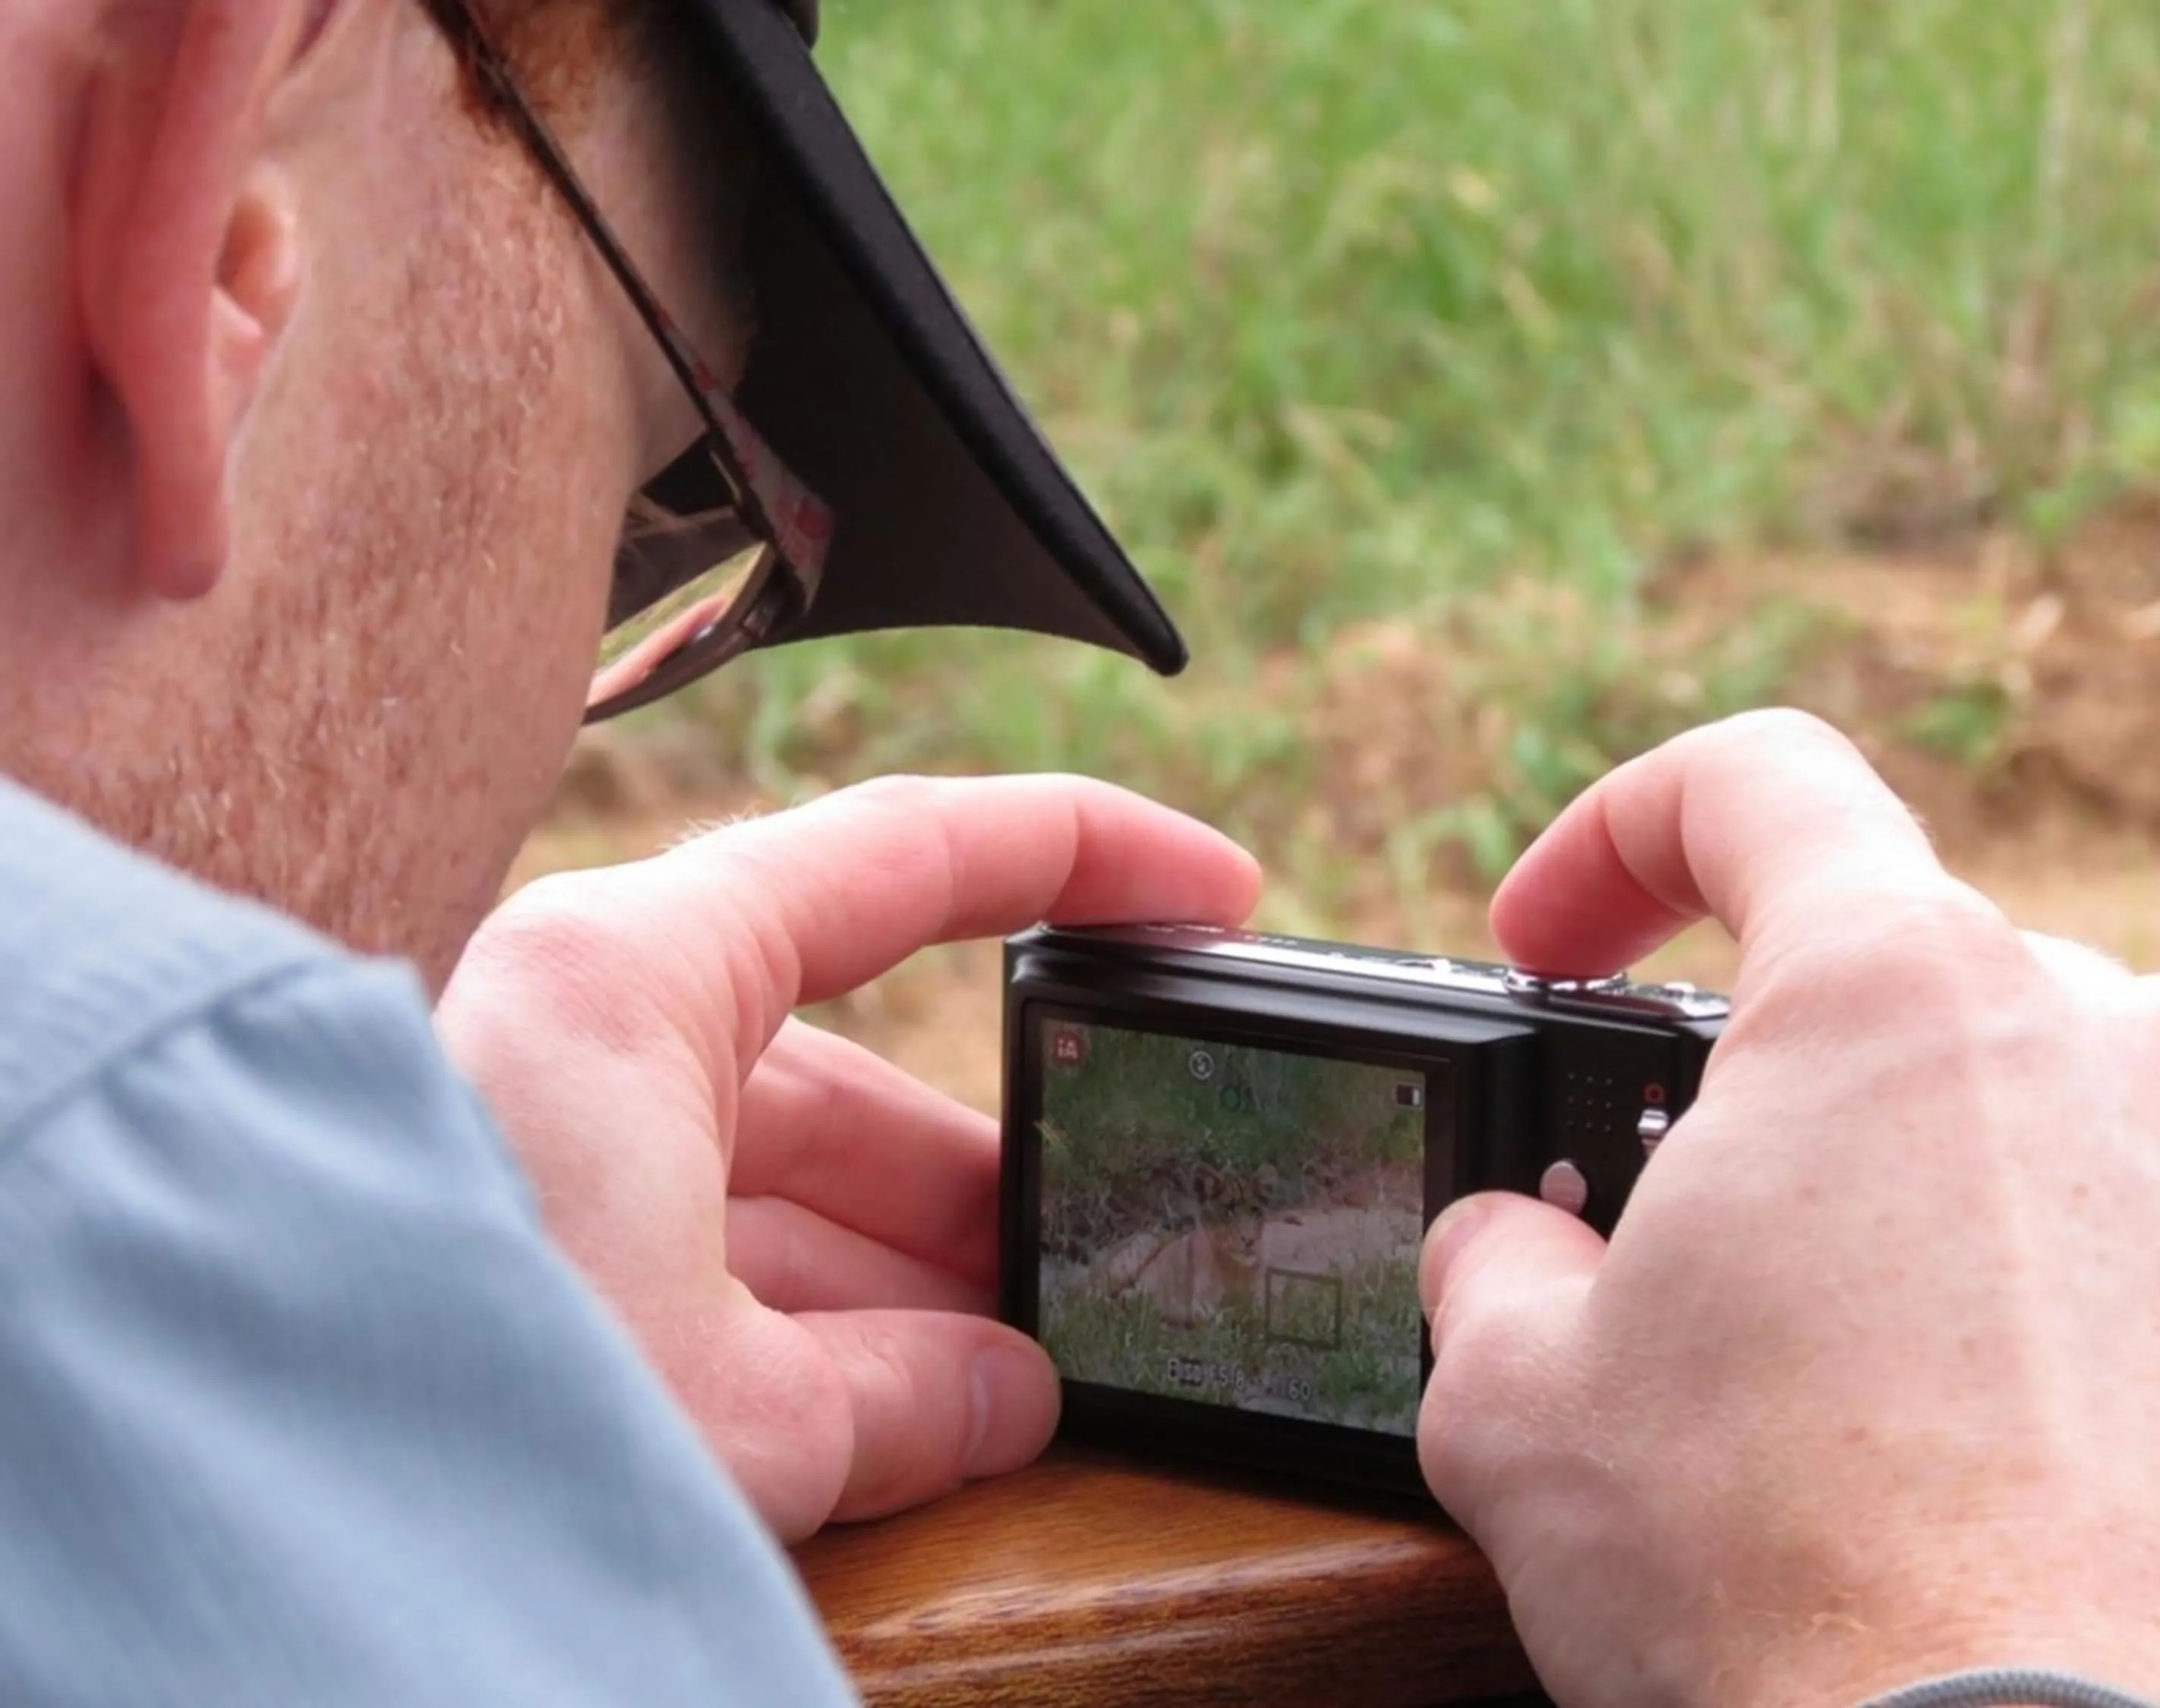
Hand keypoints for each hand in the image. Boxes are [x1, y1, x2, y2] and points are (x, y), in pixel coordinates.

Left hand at [439, 774, 1259, 1539]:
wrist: (229, 1475)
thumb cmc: (447, 1388)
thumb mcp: (730, 1402)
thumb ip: (900, 1397)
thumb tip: (1009, 1398)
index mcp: (633, 979)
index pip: (907, 857)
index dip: (1084, 854)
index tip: (1214, 889)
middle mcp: (583, 1033)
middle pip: (852, 1069)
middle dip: (987, 1180)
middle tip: (1111, 1248)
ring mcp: (547, 1139)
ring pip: (781, 1181)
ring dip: (903, 1285)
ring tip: (1025, 1371)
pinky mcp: (520, 1238)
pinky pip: (707, 1255)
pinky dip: (809, 1332)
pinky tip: (912, 1414)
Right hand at [1419, 711, 2159, 1706]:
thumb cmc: (1771, 1570)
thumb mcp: (1515, 1381)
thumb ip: (1494, 1247)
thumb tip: (1515, 1243)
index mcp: (1899, 990)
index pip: (1752, 778)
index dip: (1608, 838)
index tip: (1545, 948)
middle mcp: (2088, 1037)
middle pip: (1869, 949)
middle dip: (1728, 1057)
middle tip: (1638, 1204)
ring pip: (1979, 1078)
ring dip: (1851, 1160)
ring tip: (1766, 1329)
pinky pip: (2080, 1205)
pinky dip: (1969, 1254)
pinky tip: (1892, 1404)